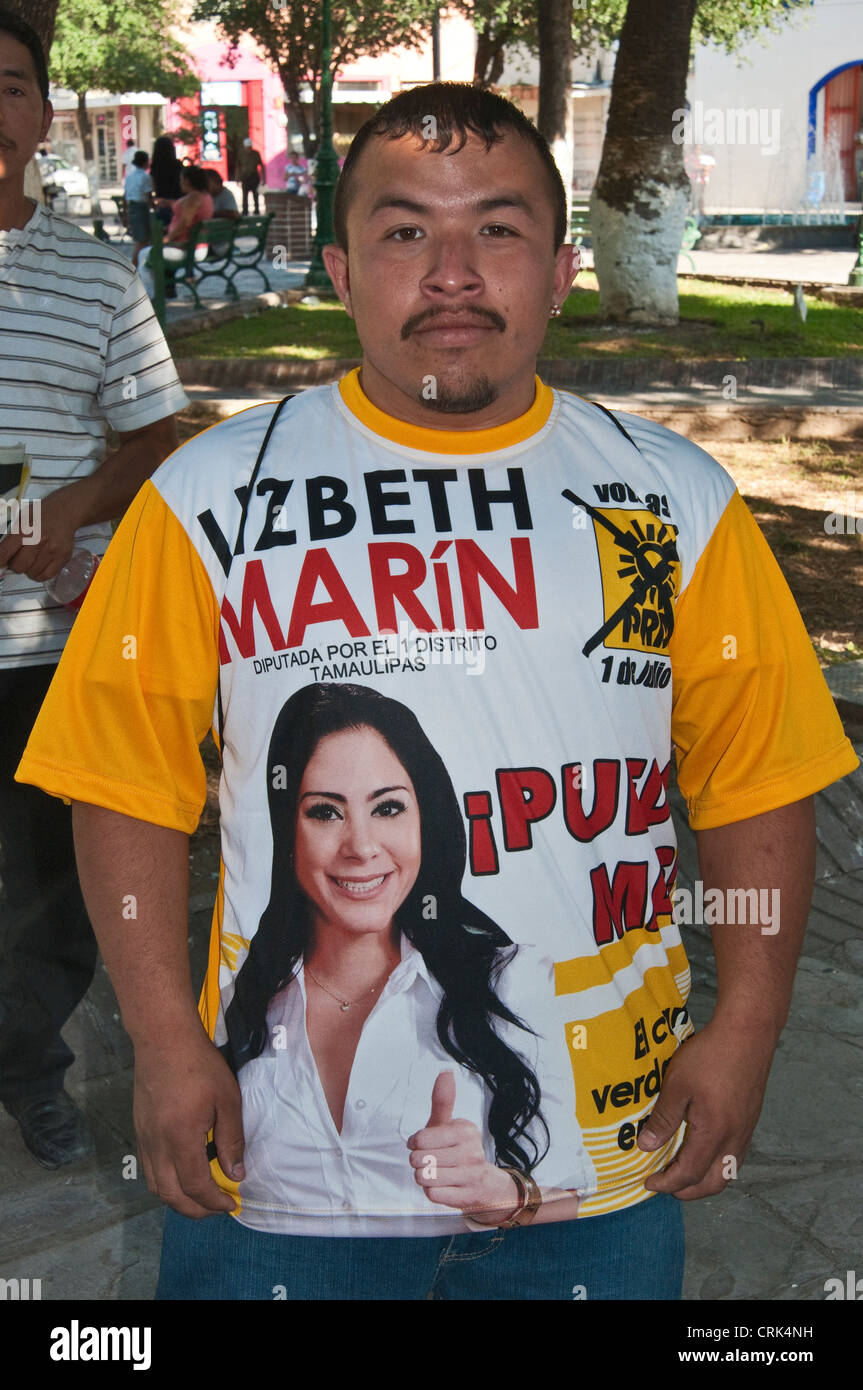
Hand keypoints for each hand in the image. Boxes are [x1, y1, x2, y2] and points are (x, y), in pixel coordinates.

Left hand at [0, 489, 81, 581]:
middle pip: (18, 566)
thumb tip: (2, 557)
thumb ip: (10, 538)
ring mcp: (52, 550)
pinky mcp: (63, 556)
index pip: (4, 553)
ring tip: (32, 560)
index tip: (1, 563)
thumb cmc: (40, 514)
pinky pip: (47, 575)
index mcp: (23, 530)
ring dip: (29, 570)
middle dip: (15, 565)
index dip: (0, 561)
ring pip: (32, 573)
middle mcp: (38, 541)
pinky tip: (39, 567)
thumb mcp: (20, 519)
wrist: (64, 511)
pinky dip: (40, 575)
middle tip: (19, 559)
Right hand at [133, 1028, 245, 1218]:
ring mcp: (144, 1138)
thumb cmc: (200, 1065)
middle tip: (218, 1207)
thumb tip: (236, 1174)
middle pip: (170, 1195)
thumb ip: (231, 1140)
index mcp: (180, 1139)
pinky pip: (149, 1169)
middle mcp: (157, 1145)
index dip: (214, 1202)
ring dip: (178, 1199)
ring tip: (201, 1197)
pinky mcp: (139, 1130)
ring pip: (155, 1186)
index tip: (232, 1204)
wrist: (163, 1039)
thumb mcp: (227, 1099)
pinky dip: (165, 1183)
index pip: (195, 1186)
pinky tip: (182, 1174)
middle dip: (195, 1209)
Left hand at [406, 1070, 519, 1220]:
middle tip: (431, 1160)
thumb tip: (445, 1071)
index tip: (424, 1144)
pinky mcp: (466, 1197)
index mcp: (465, 1130)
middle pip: (420, 1159)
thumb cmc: (457, 1150)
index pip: (420, 1139)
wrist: (485, 1184)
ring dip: (423, 1177)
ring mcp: (471, 1175)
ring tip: (436, 1173)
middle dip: (418, 1161)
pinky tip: (443, 1186)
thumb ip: (443, 1100)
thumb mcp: (448, 1125)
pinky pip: (432, 1194)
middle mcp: (472, 1151)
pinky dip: (432, 1191)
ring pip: (425, 1177)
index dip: (415, 1143)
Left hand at [638, 1017, 774, 1198]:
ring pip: (727, 1172)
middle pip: (713, 1183)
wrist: (747, 1034)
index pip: (689, 1174)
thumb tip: (646, 1146)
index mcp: (714, 1134)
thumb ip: (663, 1119)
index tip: (648, 1182)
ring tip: (681, 1169)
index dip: (667, 1183)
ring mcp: (746, 1131)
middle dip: (687, 1190)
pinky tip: (702, 1149)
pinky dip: (716, 1164)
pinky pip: (734, 1156)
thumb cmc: (710, 1056)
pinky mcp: (750, 1120)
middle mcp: (734, 1139)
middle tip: (664, 1183)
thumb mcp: (677, 1085)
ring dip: (703, 1179)